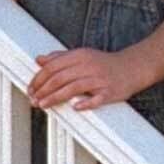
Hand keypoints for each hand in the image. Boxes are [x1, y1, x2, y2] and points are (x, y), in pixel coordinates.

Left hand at [27, 48, 147, 110]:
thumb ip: (60, 57)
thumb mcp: (82, 55)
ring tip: (43, 105)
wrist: (132, 67)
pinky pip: (97, 99)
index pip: (53, 66)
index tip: (31, 88)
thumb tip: (40, 60)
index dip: (39, 78)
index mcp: (80, 56)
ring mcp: (100, 79)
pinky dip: (85, 103)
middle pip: (60, 77)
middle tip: (33, 99)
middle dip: (43, 90)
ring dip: (55, 97)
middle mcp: (89, 66)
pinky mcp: (110, 91)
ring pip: (73, 88)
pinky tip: (74, 108)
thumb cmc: (104, 64)